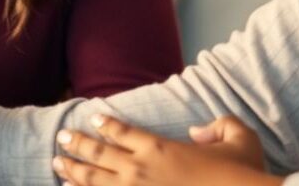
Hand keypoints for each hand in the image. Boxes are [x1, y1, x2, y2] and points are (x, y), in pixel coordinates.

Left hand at [52, 114, 283, 185]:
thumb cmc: (241, 173)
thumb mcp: (238, 136)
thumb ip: (217, 127)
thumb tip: (198, 133)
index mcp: (160, 147)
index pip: (123, 131)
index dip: (105, 123)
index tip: (93, 118)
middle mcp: (142, 170)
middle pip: (99, 155)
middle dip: (77, 145)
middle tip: (61, 138)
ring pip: (95, 182)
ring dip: (73, 172)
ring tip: (57, 165)